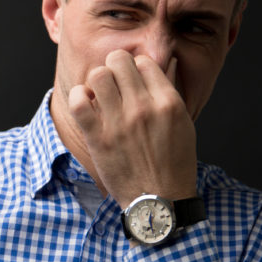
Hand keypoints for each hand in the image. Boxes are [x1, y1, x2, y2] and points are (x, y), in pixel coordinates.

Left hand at [67, 51, 197, 209]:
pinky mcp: (98, 138)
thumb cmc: (173, 165)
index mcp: (168, 102)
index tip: (132, 82)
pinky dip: (78, 97)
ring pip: (98, 75)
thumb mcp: (183, 124)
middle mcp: (144, 108)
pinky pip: (78, 102)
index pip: (144, 62)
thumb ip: (170, 93)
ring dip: (96, 82)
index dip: (135, 68)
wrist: (159, 200)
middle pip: (119, 61)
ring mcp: (119, 122)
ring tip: (99, 95)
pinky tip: (86, 104)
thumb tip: (164, 63)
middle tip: (114, 85)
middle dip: (114, 68)